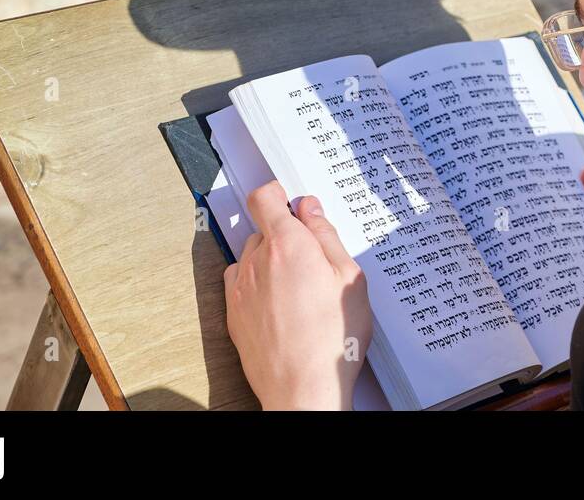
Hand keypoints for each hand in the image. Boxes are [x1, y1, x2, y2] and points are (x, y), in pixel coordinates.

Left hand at [224, 183, 372, 409]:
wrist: (304, 388)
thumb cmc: (334, 338)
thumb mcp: (349, 278)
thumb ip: (326, 236)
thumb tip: (310, 209)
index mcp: (289, 245)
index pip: (264, 198)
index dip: (277, 194)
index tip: (292, 202)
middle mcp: (258, 261)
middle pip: (264, 229)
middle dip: (285, 236)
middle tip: (313, 258)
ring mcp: (241, 288)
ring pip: (252, 257)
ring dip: (271, 260)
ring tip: (299, 287)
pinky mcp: (233, 314)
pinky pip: (241, 283)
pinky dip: (256, 284)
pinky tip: (279, 303)